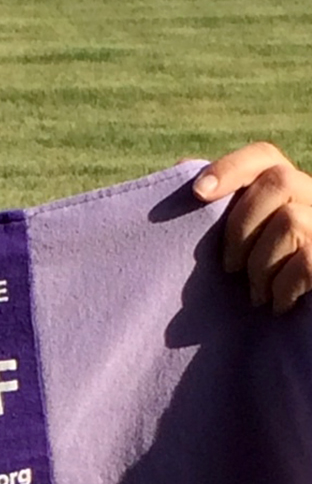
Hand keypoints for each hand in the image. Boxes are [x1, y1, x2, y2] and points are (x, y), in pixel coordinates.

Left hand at [193, 142, 311, 313]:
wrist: (307, 327)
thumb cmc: (264, 277)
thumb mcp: (241, 241)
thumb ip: (218, 206)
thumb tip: (183, 164)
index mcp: (292, 188)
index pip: (265, 156)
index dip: (231, 167)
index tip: (197, 193)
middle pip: (281, 181)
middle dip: (242, 226)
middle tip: (228, 267)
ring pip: (292, 221)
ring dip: (261, 264)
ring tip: (255, 293)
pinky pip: (306, 260)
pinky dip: (284, 285)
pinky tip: (277, 303)